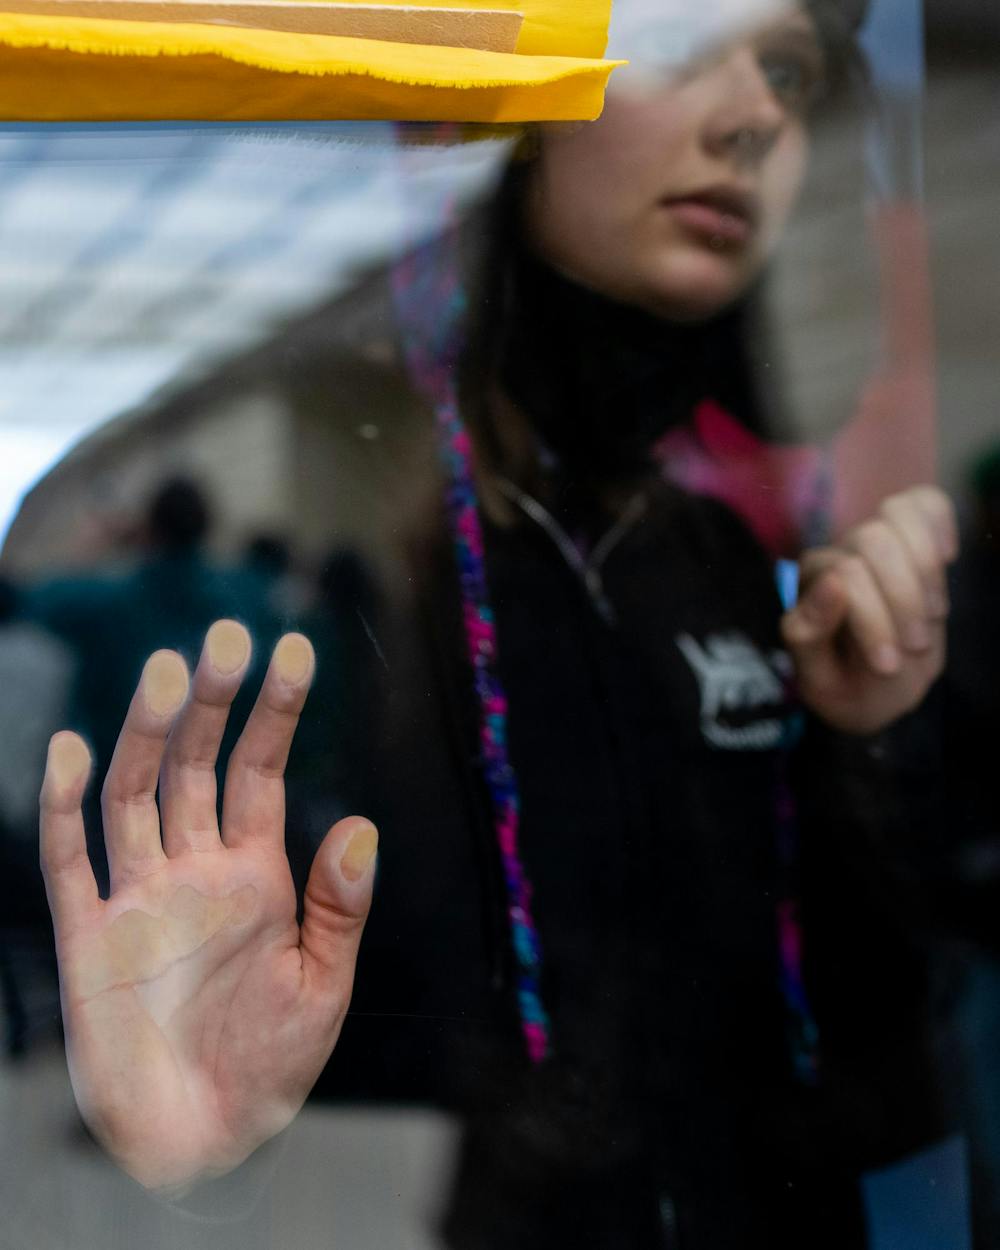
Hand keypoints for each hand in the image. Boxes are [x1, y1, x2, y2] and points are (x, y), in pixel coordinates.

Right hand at [40, 621, 376, 1193]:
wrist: (204, 1136)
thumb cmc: (270, 1063)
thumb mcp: (322, 984)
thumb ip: (337, 906)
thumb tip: (364, 824)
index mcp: (256, 873)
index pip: (261, 772)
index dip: (276, 712)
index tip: (295, 649)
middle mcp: (195, 869)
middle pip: (198, 765)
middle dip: (212, 701)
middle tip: (226, 635)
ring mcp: (139, 896)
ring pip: (137, 793)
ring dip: (149, 733)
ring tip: (168, 671)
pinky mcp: (88, 937)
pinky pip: (70, 861)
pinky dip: (64, 806)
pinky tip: (70, 748)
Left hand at [781, 486, 958, 734]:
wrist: (881, 693)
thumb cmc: (846, 686)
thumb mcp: (820, 679)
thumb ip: (809, 632)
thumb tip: (832, 582)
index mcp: (810, 583)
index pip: (845, 575)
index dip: (873, 620)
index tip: (886, 667)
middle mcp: (838, 555)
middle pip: (874, 539)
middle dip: (903, 598)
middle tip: (913, 648)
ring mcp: (874, 545)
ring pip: (900, 513)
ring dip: (926, 569)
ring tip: (933, 617)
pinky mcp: (909, 539)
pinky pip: (925, 502)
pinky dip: (941, 524)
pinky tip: (947, 559)